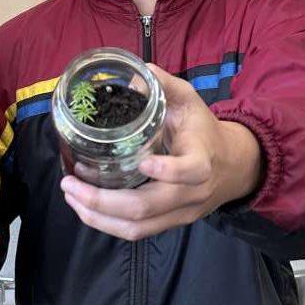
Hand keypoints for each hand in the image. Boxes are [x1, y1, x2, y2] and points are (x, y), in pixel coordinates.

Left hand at [61, 64, 262, 240]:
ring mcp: (180, 212)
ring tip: (70, 195)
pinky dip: (106, 223)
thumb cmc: (204, 130)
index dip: (168, 171)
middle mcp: (191, 193)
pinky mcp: (169, 223)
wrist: (234, 167)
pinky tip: (83, 206)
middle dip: (103, 200)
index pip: (191, 171)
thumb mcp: (191, 102)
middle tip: (71, 184)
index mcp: (202, 160)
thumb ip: (165, 86)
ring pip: (137, 227)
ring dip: (98, 216)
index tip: (143, 162)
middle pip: (147, 207)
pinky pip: (136, 232)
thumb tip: (136, 72)